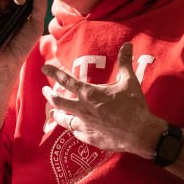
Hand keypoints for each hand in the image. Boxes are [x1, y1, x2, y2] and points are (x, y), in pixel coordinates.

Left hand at [41, 43, 164, 157]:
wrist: (140, 133)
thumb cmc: (134, 107)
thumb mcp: (129, 81)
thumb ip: (124, 62)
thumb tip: (127, 45)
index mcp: (90, 93)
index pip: (66, 80)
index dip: (53, 73)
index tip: (44, 68)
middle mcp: (82, 109)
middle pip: (58, 101)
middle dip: (49, 95)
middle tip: (45, 91)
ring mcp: (84, 125)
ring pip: (62, 119)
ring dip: (56, 114)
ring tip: (53, 111)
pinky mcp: (89, 138)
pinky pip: (75, 132)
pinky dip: (71, 127)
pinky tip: (71, 126)